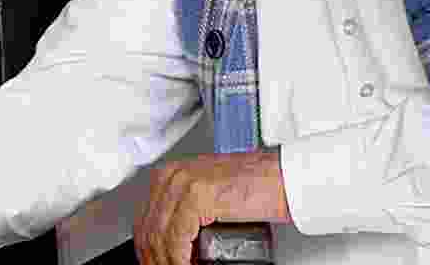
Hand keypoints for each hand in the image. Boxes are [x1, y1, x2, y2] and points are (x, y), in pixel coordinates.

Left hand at [135, 151, 290, 264]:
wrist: (284, 177)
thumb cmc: (256, 185)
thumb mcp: (208, 195)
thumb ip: (186, 210)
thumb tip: (178, 241)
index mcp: (170, 174)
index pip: (145, 219)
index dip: (149, 249)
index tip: (155, 262)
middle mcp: (171, 176)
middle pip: (149, 229)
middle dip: (155, 257)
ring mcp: (182, 184)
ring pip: (160, 236)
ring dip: (166, 261)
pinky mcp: (196, 196)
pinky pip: (176, 238)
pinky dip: (178, 260)